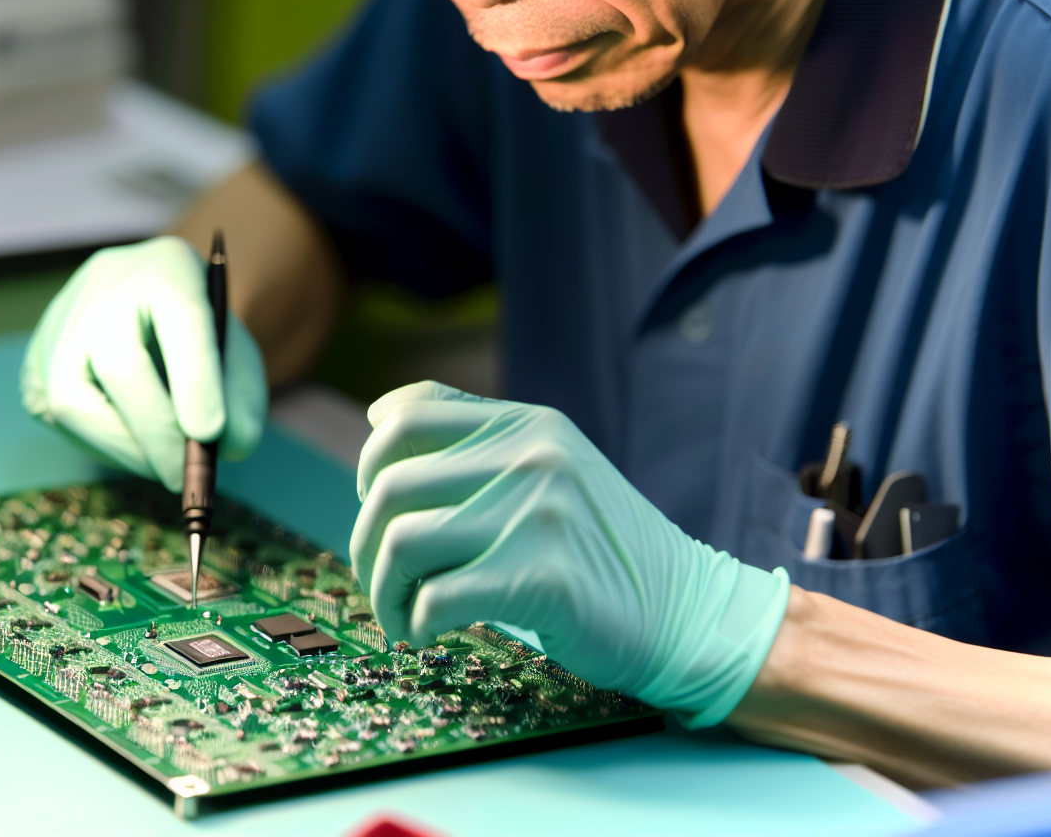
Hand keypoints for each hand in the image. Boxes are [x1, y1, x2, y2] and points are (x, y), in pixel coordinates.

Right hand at [21, 237, 265, 491]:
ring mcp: (61, 319)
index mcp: (168, 268)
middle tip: (183, 477)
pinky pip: (53, 414)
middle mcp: (106, 284)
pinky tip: (129, 444)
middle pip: (118, 361)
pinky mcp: (35, 356)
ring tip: (160, 464)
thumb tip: (228, 449)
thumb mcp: (237, 356)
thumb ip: (243, 399)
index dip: (196, 379)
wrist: (148, 303)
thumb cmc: (199, 336)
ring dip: (122, 447)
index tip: (211, 435)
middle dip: (154, 432)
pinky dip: (96, 443)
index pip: (182, 316)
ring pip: (72, 397)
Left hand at [352, 381, 789, 726]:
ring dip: (383, 591)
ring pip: (402, 542)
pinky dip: (414, 622)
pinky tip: (426, 632)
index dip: (370, 465)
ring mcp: (539, 515)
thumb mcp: (551, 467)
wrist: (685, 611)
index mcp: (528, 423)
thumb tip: (377, 420)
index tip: (379, 509)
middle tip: (382, 582)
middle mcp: (532, 457)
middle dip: (365, 545)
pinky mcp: (544, 578)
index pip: (406, 418)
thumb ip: (477, 441)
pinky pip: (435, 597)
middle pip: (390, 488)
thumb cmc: (600, 547)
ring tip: (400, 615)